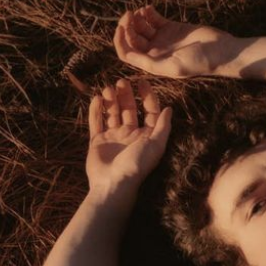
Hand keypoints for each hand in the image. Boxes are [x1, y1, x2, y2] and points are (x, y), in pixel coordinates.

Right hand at [86, 78, 171, 198]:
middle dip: (127, 95)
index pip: (149, 112)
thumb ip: (163, 126)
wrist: (113, 183)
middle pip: (129, 110)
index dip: (147, 97)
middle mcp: (130, 135)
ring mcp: (113, 137)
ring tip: (108, 88)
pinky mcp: (97, 141)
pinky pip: (96, 122)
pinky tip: (97, 98)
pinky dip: (96, 110)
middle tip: (122, 81)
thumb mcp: (155, 145)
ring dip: (111, 100)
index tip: (142, 82)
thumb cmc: (137, 165)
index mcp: (146, 136)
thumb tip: (169, 109)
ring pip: (112, 113)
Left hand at [113, 5, 232, 77]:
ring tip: (141, 10)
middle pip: (131, 38)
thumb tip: (127, 54)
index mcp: (153, 63)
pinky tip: (149, 8)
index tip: (121, 26)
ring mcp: (163, 39)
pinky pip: (153, 19)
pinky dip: (147, 13)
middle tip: (130, 13)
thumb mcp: (174, 66)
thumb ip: (150, 63)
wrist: (221, 50)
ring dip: (136, 18)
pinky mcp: (171, 28)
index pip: (127, 53)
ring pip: (140, 27)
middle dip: (127, 25)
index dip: (120, 40)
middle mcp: (155, 52)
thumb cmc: (200, 62)